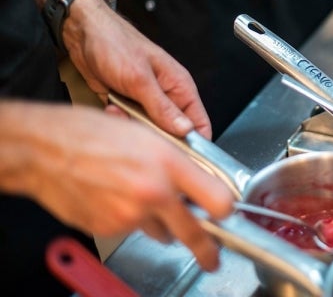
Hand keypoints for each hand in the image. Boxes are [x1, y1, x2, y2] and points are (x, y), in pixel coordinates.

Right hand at [1, 102, 233, 270]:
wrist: (44, 150)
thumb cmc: (91, 134)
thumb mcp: (149, 136)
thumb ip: (179, 164)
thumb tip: (199, 184)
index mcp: (169, 164)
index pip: (218, 201)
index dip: (226, 211)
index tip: (228, 216)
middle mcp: (153, 193)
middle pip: (196, 234)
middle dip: (207, 250)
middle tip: (212, 258)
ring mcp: (130, 216)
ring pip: (161, 232)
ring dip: (161, 224)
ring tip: (142, 198)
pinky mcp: (110, 230)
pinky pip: (132, 231)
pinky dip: (131, 221)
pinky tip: (117, 198)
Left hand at [62, 0, 211, 137]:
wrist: (83, 34)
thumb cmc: (115, 44)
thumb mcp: (140, 80)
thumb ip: (163, 108)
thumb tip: (185, 130)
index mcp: (180, 86)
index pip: (199, 123)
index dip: (195, 143)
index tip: (182, 157)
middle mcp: (167, 95)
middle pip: (172, 131)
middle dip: (153, 134)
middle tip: (137, 123)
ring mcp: (148, 100)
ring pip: (148, 130)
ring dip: (132, 125)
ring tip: (119, 109)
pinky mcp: (129, 103)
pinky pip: (130, 123)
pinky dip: (119, 120)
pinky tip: (111, 107)